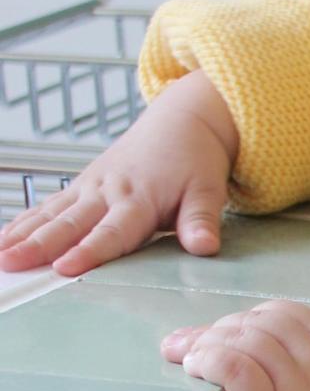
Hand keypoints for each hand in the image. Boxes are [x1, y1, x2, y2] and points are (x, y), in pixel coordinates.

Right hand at [0, 70, 237, 278]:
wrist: (182, 122)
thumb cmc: (195, 160)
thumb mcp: (208, 189)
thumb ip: (201, 220)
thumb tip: (204, 247)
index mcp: (139, 198)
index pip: (112, 232)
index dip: (89, 251)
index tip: (66, 267)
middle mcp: (108, 192)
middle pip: (70, 225)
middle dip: (38, 246)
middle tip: (10, 264)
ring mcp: (90, 187)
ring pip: (51, 214)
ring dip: (22, 234)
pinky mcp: (81, 185)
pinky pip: (48, 206)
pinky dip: (24, 221)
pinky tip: (4, 238)